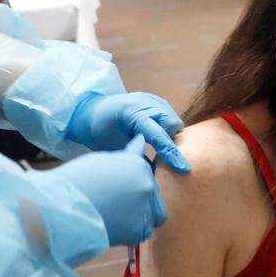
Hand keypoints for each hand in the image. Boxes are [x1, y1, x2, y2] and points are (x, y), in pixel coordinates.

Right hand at [60, 137, 166, 245]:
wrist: (62, 208)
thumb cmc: (77, 180)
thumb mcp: (104, 160)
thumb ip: (127, 156)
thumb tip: (141, 140)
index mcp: (139, 165)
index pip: (146, 171)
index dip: (136, 179)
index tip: (125, 188)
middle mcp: (147, 185)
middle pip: (154, 193)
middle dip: (141, 198)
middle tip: (117, 204)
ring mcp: (145, 209)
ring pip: (155, 214)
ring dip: (143, 214)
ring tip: (118, 215)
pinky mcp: (139, 230)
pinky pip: (143, 230)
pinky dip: (133, 230)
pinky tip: (115, 225)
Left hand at [67, 92, 188, 172]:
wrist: (92, 112)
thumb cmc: (101, 133)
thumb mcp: (117, 148)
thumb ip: (137, 158)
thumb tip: (155, 177)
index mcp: (132, 113)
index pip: (158, 135)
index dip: (171, 153)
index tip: (183, 169)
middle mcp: (145, 101)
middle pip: (172, 124)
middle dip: (173, 142)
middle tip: (165, 159)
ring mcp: (151, 98)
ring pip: (174, 120)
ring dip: (172, 136)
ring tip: (162, 150)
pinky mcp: (155, 100)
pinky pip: (170, 115)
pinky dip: (169, 129)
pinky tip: (161, 139)